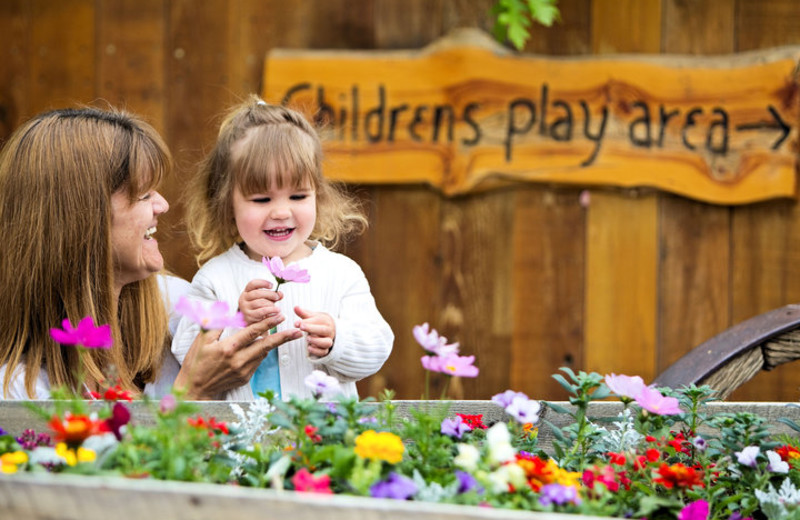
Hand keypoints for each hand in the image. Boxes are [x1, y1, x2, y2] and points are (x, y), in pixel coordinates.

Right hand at [174, 314, 301, 398]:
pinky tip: (265, 346)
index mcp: (228, 348)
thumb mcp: (201, 341)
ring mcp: (243, 370)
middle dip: (283, 337)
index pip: (252, 332)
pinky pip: (258, 361)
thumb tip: (222, 309)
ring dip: (274, 343)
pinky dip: (262, 352)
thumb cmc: (196, 363)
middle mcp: (238, 360)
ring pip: (263, 353)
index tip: (280, 316)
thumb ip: (215, 324)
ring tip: (288, 334)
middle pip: (266, 345)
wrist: (195, 389)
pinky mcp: (245, 377)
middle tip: (298, 331)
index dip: (267, 323)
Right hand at [238, 279, 281, 324]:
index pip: (253, 284)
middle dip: (270, 294)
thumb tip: (280, 294)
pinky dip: (270, 310)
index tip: (272, 285)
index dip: (263, 283)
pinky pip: (261, 312)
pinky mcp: (248, 316)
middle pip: (257, 293)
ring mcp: (245, 307)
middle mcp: (244, 298)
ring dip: (270, 304)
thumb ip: (273, 295)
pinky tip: (276, 311)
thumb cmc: (260, 307)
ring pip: (259, 303)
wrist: (253, 320)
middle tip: (277, 297)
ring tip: (277, 306)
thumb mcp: (267, 299)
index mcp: (247, 291)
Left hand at [295, 306, 334, 357]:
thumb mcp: (311, 316)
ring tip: (307, 339)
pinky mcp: (326, 349)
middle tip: (301, 327)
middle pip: (324, 330)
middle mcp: (328, 331)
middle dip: (312, 329)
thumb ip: (303, 313)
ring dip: (317, 341)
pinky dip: (317, 351)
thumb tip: (295, 307)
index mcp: (325, 321)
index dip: (307, 321)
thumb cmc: (317, 323)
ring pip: (327, 342)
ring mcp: (328, 340)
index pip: (319, 320)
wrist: (328, 330)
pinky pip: (324, 352)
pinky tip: (309, 348)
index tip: (296, 323)